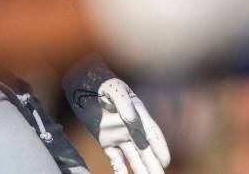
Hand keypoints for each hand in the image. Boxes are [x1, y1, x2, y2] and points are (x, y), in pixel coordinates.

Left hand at [63, 58, 168, 173]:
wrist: (84, 84)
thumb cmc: (102, 83)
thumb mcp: (114, 90)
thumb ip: (124, 104)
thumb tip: (133, 121)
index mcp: (138, 116)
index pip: (153, 135)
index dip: (160, 148)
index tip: (165, 162)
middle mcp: (132, 129)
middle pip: (146, 151)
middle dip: (154, 165)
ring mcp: (119, 136)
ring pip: (134, 159)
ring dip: (141, 171)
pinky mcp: (106, 141)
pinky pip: (116, 160)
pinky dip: (121, 171)